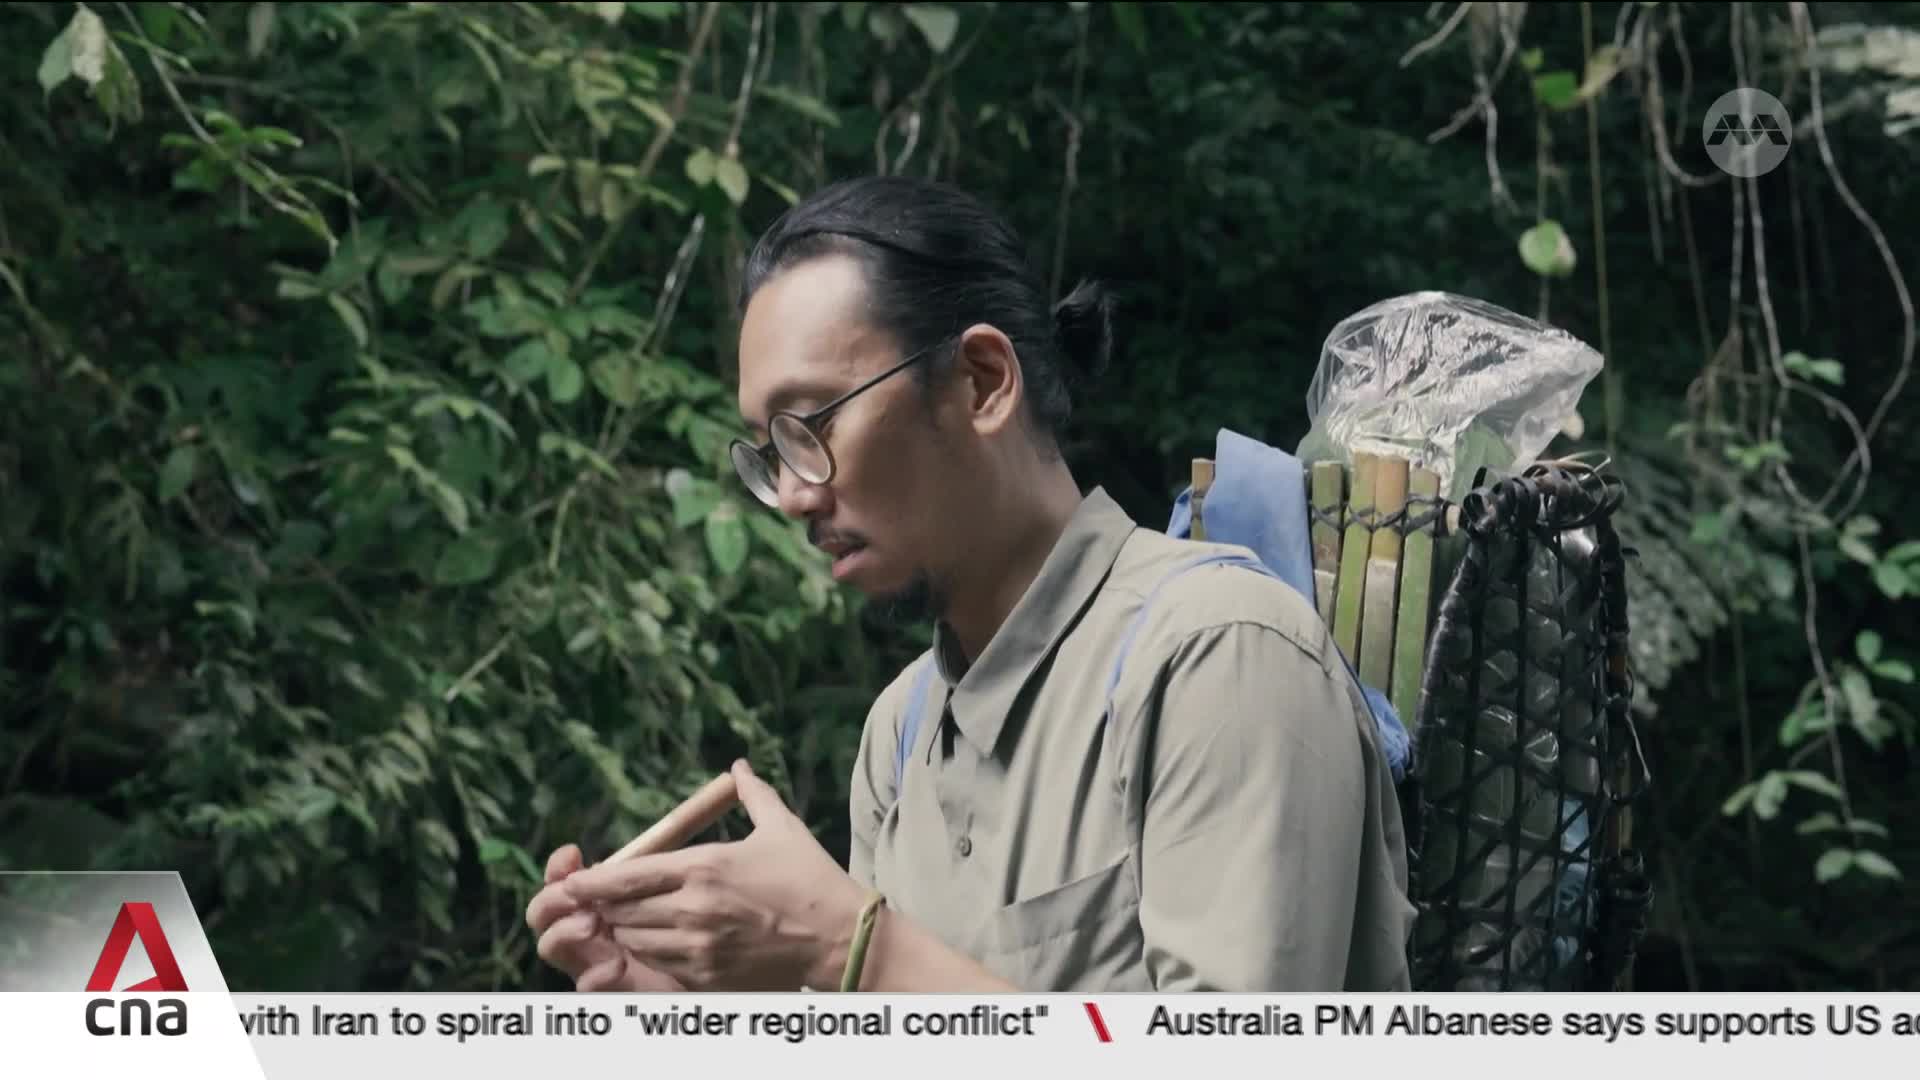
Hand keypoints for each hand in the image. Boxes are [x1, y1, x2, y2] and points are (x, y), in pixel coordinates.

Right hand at [526, 844, 684, 991]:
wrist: (709, 963)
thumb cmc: (691, 919)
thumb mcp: (671, 887)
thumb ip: (646, 872)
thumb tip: (627, 853)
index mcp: (594, 897)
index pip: (560, 878)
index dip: (559, 866)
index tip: (572, 853)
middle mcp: (583, 927)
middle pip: (542, 911)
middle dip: (553, 898)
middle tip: (575, 895)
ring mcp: (589, 961)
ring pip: (549, 945)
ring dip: (565, 931)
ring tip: (591, 924)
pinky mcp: (607, 991)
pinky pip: (583, 986)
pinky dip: (594, 975)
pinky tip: (618, 965)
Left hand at [562, 759, 867, 991]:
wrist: (840, 937)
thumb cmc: (811, 878)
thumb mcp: (780, 828)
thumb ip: (752, 794)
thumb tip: (739, 766)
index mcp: (704, 866)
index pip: (627, 876)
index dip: (592, 881)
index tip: (573, 881)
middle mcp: (693, 907)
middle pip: (620, 912)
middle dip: (605, 906)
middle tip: (599, 901)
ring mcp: (698, 945)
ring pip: (633, 941)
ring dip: (624, 931)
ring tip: (627, 920)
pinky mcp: (707, 974)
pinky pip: (657, 965)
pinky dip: (648, 953)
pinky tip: (657, 941)